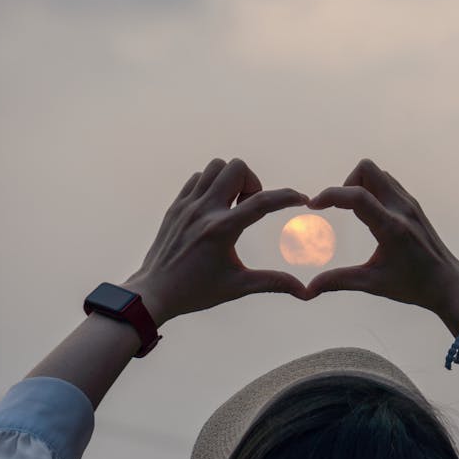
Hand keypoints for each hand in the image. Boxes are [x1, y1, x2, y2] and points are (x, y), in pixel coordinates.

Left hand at [123, 158, 309, 324]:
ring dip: (231, 179)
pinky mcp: (176, 205)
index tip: (301, 199)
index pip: (262, 202)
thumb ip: (273, 282)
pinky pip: (198, 178)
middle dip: (252, 182)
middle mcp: (204, 211)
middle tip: (249, 206)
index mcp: (222, 230)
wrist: (154, 292)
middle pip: (236, 168)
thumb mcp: (237, 286)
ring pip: (216, 167)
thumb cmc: (196, 291)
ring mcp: (187, 205)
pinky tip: (214, 207)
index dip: (287, 196)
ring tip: (233, 205)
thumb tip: (305, 292)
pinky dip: (211, 185)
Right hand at [304, 158, 458, 314]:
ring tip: (352, 211)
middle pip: (368, 169)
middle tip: (338, 208)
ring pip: (378, 173)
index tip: (314, 206)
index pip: (357, 196)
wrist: (447, 283)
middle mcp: (401, 208)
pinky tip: (368, 212)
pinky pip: (388, 182)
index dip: (331, 195)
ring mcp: (409, 203)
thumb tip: (308, 290)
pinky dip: (372, 189)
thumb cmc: (413, 285)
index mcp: (391, 227)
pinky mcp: (413, 204)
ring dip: (359, 184)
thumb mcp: (373, 283)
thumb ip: (339, 281)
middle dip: (345, 183)